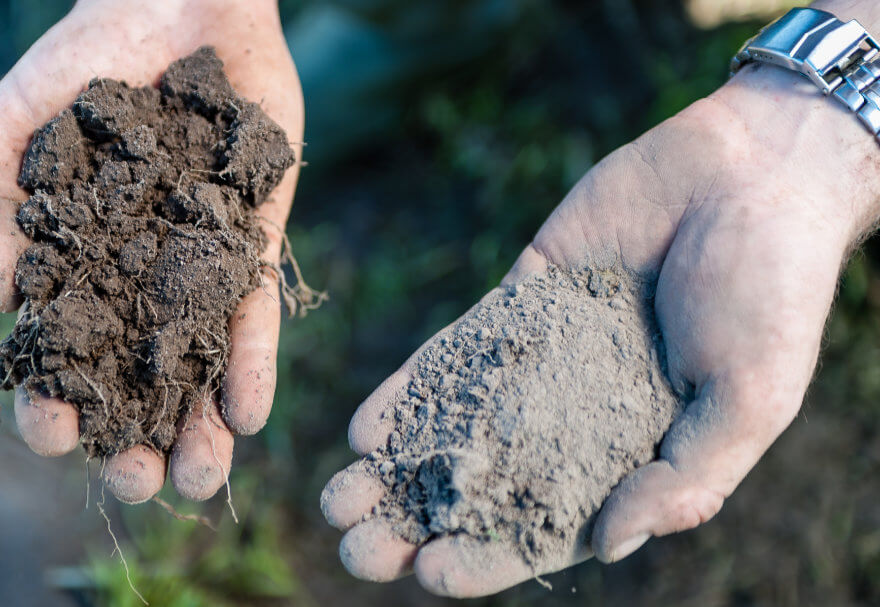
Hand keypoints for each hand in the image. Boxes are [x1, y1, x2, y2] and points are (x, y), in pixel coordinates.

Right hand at [0, 0, 302, 502]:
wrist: (176, 3)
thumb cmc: (81, 63)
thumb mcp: (11, 124)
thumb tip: (0, 291)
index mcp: (72, 269)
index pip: (58, 357)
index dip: (52, 403)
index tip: (55, 438)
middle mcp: (136, 280)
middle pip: (134, 383)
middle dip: (133, 440)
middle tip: (139, 484)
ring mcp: (197, 266)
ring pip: (198, 366)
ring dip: (200, 429)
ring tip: (201, 479)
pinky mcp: (252, 241)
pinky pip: (252, 312)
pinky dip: (251, 364)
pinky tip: (249, 414)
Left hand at [322, 64, 879, 596]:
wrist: (749, 173)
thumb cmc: (771, 296)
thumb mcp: (747, 402)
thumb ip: (683, 480)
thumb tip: (606, 545)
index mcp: (634, 456)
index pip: (550, 526)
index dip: (492, 556)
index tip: (433, 573)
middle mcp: (576, 418)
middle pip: (485, 485)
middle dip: (419, 520)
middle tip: (357, 550)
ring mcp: (540, 361)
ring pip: (455, 427)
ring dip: (396, 467)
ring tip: (337, 501)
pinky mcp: (515, 306)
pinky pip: (452, 356)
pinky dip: (409, 393)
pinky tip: (362, 430)